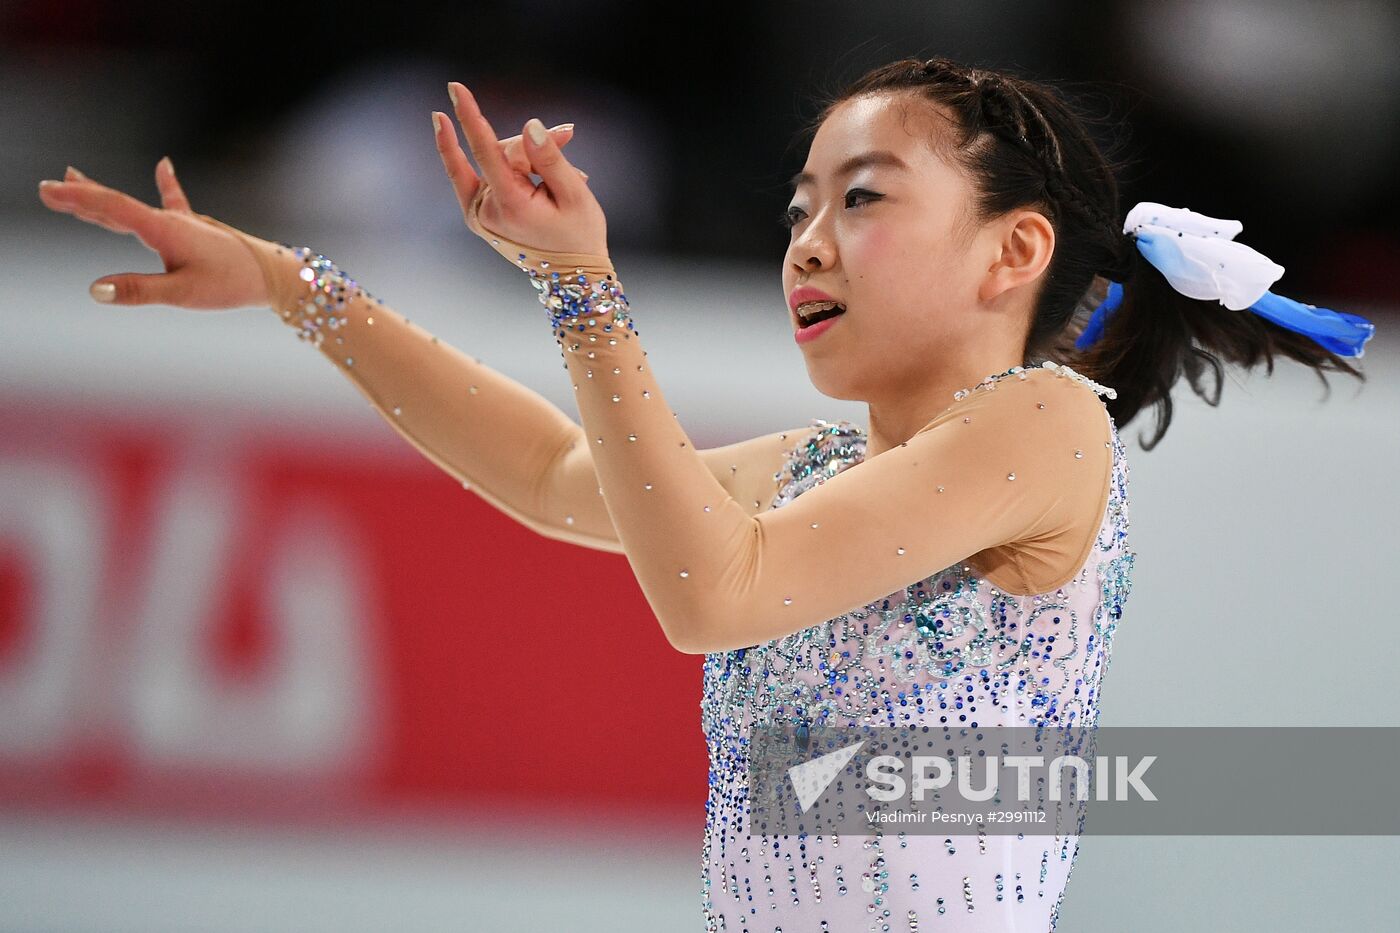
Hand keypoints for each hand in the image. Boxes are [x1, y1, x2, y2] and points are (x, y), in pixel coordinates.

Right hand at [36, 159, 268, 308]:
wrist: (273, 275)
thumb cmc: (231, 284)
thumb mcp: (182, 294)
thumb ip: (139, 290)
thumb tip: (95, 290)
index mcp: (163, 230)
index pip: (111, 209)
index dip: (77, 199)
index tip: (47, 190)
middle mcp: (170, 219)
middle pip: (116, 205)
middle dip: (81, 197)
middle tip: (48, 187)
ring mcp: (184, 221)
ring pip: (135, 206)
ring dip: (103, 194)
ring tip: (74, 176)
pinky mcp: (197, 228)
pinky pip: (176, 201)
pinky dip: (166, 184)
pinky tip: (163, 164)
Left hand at [433, 81, 608, 257]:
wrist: (570, 276)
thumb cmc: (579, 235)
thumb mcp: (574, 194)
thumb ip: (550, 158)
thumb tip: (529, 125)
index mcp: (510, 205)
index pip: (487, 150)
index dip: (471, 116)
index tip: (454, 88)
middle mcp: (486, 211)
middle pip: (500, 152)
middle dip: (533, 143)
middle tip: (569, 137)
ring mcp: (478, 215)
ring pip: (495, 162)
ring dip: (527, 158)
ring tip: (563, 171)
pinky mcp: (477, 215)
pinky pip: (477, 175)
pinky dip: (499, 162)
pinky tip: (484, 143)